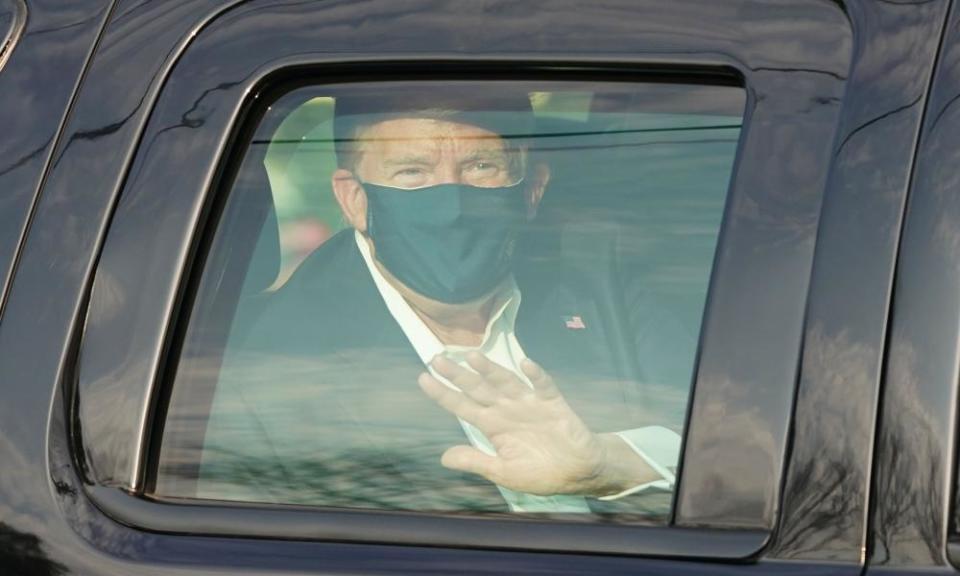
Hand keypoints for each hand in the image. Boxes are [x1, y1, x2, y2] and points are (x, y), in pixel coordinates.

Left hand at [417, 353, 654, 496]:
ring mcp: (529, 404)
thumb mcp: (504, 472)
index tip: (422, 378)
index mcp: (493, 426)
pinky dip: (535, 376)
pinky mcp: (553, 404)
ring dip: (491, 370)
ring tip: (473, 357)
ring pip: (506, 382)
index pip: (462, 406)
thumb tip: (443, 457)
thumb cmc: (540, 472)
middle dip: (459, 375)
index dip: (443, 393)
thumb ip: (476, 461)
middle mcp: (507, 409)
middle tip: (437, 359)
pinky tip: (525, 365)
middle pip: (478, 389)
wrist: (578, 471)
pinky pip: (543, 386)